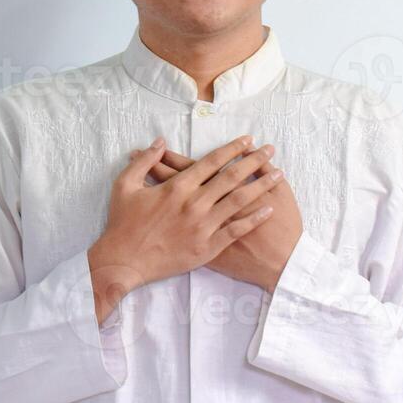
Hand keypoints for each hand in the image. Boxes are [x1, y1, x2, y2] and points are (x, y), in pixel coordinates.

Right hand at [88, 135, 278, 320]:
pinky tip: (269, 209)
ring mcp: (202, 226)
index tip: (248, 140)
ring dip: (261, 186)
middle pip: (231, 177)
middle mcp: (194, 204)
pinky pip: (236, 230)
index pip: (211, 162)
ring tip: (279, 173)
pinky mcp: (206, 247)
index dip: (232, 149)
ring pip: (239, 201)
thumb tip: (160, 141)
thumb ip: (144, 161)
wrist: (123, 262)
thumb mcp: (125, 185)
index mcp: (177, 187)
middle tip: (270, 149)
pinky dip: (254, 219)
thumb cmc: (123, 223)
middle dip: (254, 161)